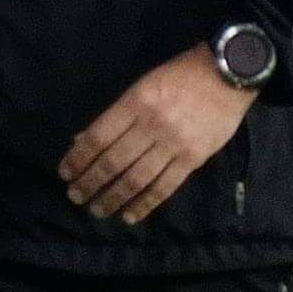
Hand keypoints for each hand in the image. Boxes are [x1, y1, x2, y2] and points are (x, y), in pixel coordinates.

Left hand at [56, 43, 256, 225]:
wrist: (227, 75)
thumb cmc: (178, 77)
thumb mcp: (140, 87)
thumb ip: (114, 116)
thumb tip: (82, 141)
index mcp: (134, 104)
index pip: (97, 138)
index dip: (78, 158)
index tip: (64, 174)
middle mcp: (152, 126)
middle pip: (113, 161)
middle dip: (90, 182)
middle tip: (75, 197)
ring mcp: (174, 144)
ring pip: (136, 178)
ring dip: (113, 197)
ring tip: (96, 210)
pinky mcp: (194, 159)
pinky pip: (165, 186)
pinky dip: (145, 204)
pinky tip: (129, 216)